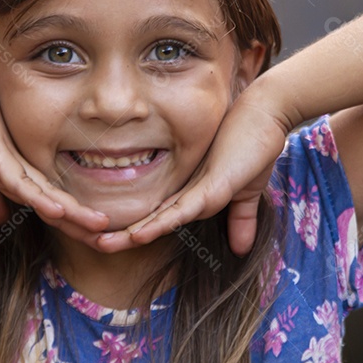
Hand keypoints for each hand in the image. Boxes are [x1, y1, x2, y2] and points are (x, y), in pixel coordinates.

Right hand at [0, 59, 109, 234]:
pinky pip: (20, 182)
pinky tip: (59, 209)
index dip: (78, 228)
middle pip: (61, 205)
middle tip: (115, 241)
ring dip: (74, 213)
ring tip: (100, 226)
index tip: (103, 243)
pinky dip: (39, 198)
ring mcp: (12, 163)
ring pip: (49, 194)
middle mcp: (26, 171)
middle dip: (85, 226)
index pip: (58, 209)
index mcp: (25, 178)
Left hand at [95, 78, 291, 256]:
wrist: (269, 113)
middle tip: (93, 245)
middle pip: (150, 220)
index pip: (158, 221)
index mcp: (192, 195)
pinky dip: (158, 224)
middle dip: (122, 236)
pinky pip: (179, 211)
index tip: (110, 245)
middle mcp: (188, 191)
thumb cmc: (256, 146)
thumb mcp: (247, 192)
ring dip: (129, 234)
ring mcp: (196, 189)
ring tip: (101, 244)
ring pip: (157, 219)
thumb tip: (241, 248)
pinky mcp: (210, 186)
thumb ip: (241, 219)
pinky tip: (137, 235)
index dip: (135, 234)